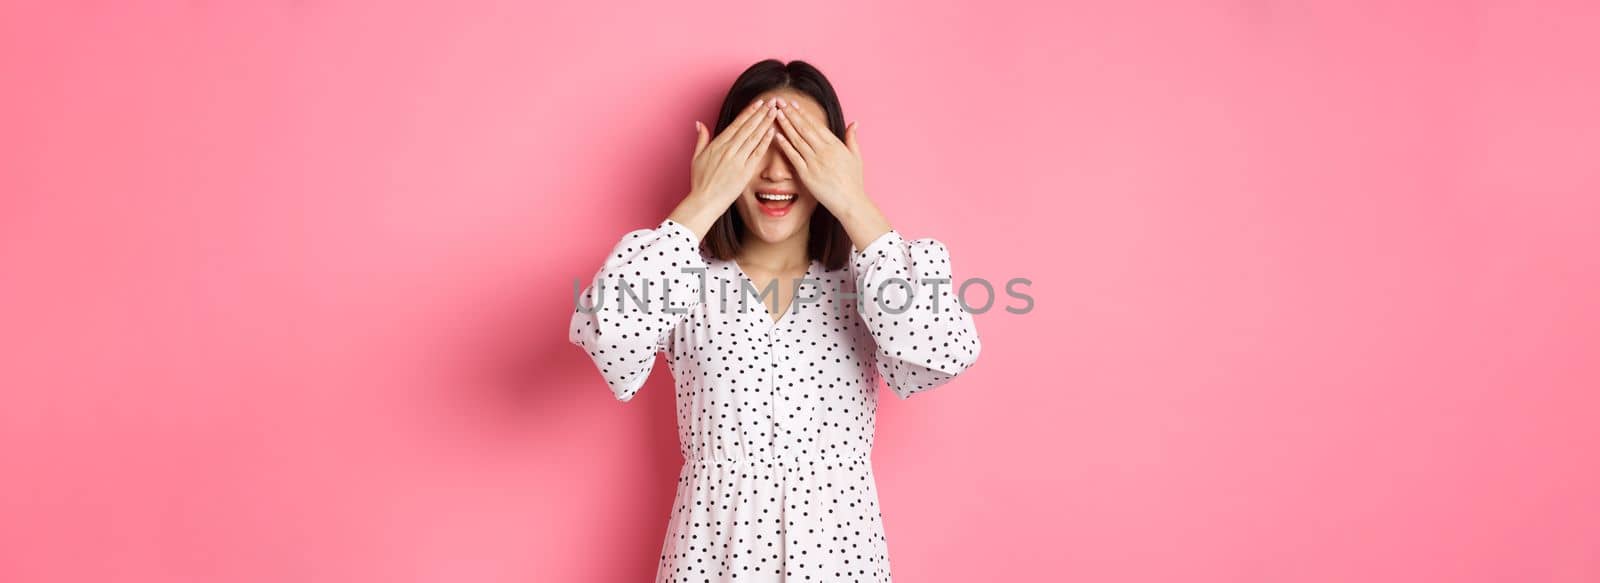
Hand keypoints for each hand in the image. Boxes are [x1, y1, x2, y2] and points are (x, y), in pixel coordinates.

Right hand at [669, 98, 777, 240]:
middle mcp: (728, 149)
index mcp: (718, 144)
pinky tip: (773, 131)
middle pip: (748, 127)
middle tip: (772, 101)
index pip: (737, 124)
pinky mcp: (745, 171)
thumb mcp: (697, 157)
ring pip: (754, 137)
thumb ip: (701, 139)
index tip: (759, 103)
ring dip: (765, 123)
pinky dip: (765, 141)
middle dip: (761, 112)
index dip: (749, 112)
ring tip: (775, 112)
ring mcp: (737, 160)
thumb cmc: (700, 182)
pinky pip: (757, 153)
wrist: (704, 201)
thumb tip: (699, 123)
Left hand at [771, 99, 865, 213]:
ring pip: (797, 139)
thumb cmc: (854, 181)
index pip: (815, 124)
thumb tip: (854, 122)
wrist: (850, 202)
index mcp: (835, 145)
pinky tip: (776, 136)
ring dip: (785, 125)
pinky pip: (793, 157)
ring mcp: (814, 162)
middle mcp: (824, 151)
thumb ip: (852, 138)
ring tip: (776, 113)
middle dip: (790, 113)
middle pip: (803, 128)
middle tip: (779, 101)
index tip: (793, 104)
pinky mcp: (807, 174)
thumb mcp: (856, 156)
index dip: (802, 113)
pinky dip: (785, 145)